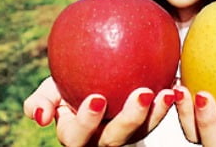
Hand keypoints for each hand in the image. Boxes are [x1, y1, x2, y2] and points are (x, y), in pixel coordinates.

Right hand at [24, 76, 175, 145]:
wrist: (96, 76)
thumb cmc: (69, 82)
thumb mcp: (52, 87)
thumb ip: (42, 99)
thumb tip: (39, 117)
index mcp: (77, 133)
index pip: (77, 135)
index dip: (87, 122)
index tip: (97, 98)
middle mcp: (102, 138)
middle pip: (116, 138)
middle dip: (129, 119)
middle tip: (142, 94)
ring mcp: (126, 133)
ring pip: (142, 131)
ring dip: (156, 113)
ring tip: (166, 92)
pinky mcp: (145, 123)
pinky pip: (158, 117)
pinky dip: (166, 104)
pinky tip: (176, 86)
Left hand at [173, 86, 215, 146]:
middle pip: (215, 145)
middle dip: (208, 124)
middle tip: (204, 96)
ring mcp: (206, 134)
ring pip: (192, 134)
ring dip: (185, 113)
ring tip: (183, 88)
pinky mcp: (190, 121)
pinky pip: (181, 115)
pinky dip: (177, 102)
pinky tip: (175, 81)